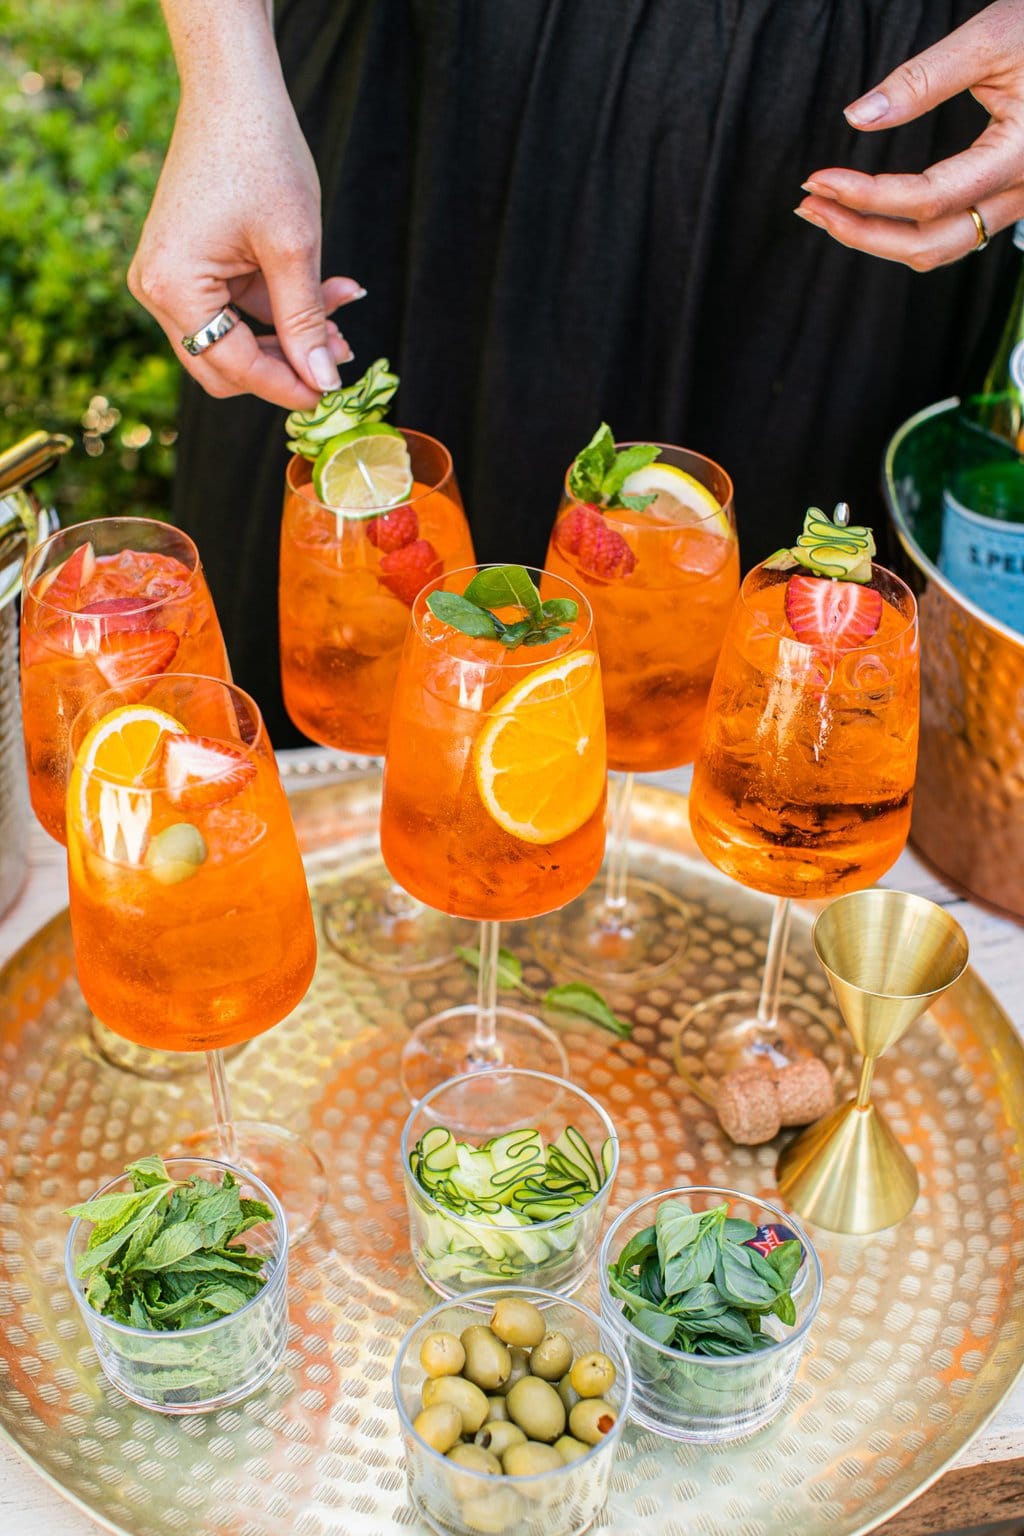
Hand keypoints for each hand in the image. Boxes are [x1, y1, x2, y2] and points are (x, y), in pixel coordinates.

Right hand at [128, 73, 361, 407]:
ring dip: (290, 337)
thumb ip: (305, 322)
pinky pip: (237, 309)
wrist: (234, 92)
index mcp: (173, 288)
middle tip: (338, 360)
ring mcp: (169, 279)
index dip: (286, 387)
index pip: (233, 366)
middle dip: (284, 367)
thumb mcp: (293, 247)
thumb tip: (323, 382)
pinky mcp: (188, 267)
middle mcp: (157, 290)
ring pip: (235, 341)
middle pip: (224, 367)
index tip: (331, 396)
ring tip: (343, 323)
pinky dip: (280, 307)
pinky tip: (330, 294)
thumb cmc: (261, 156)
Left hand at [796, 0, 1023, 269]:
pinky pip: (953, 233)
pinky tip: (867, 210)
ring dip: (878, 239)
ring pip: (941, 249)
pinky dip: (904, 230)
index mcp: (1022, 155)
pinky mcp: (1009, 195)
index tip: (818, 179)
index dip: (867, 195)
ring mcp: (1018, 200)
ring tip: (826, 211)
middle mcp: (1023, 191)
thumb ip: (923, 78)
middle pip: (931, 245)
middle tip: (808, 207)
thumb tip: (856, 116)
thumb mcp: (992, 36)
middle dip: (862, 233)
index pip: (930, 198)